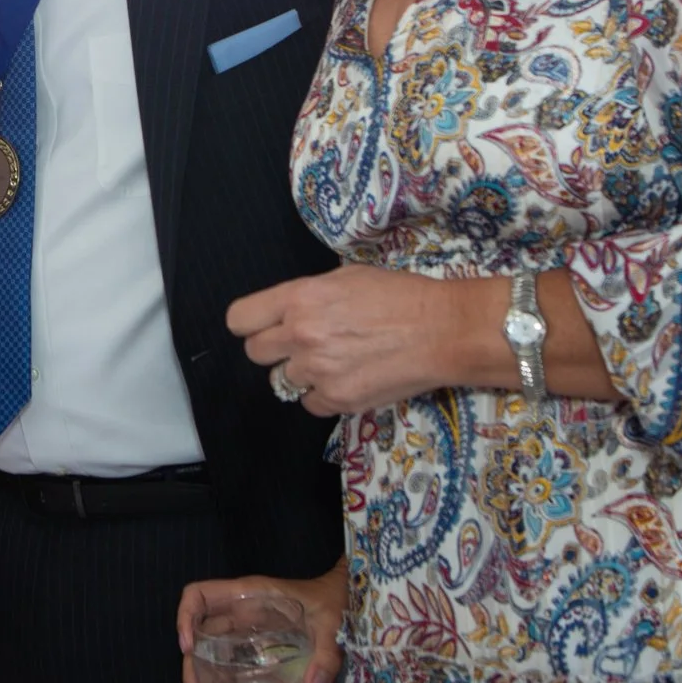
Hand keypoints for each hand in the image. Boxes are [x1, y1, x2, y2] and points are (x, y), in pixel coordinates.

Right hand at [178, 566, 346, 682]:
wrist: (344, 600)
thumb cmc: (333, 602)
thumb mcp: (331, 625)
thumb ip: (326, 655)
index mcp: (248, 596)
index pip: (200, 596)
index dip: (185, 617)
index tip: (188, 647)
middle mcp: (239, 615)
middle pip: (199, 639)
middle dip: (191, 672)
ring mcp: (244, 634)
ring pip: (210, 660)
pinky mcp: (255, 652)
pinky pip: (230, 672)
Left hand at [227, 265, 492, 416]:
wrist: (442, 330)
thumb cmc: (399, 296)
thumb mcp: (345, 278)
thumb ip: (307, 296)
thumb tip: (286, 312)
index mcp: (299, 298)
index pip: (239, 319)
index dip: (251, 324)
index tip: (263, 326)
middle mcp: (301, 334)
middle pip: (256, 353)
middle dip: (276, 350)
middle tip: (303, 345)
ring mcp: (318, 370)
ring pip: (284, 381)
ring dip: (303, 374)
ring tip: (336, 361)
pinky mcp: (338, 399)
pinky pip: (310, 404)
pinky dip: (324, 396)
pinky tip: (347, 379)